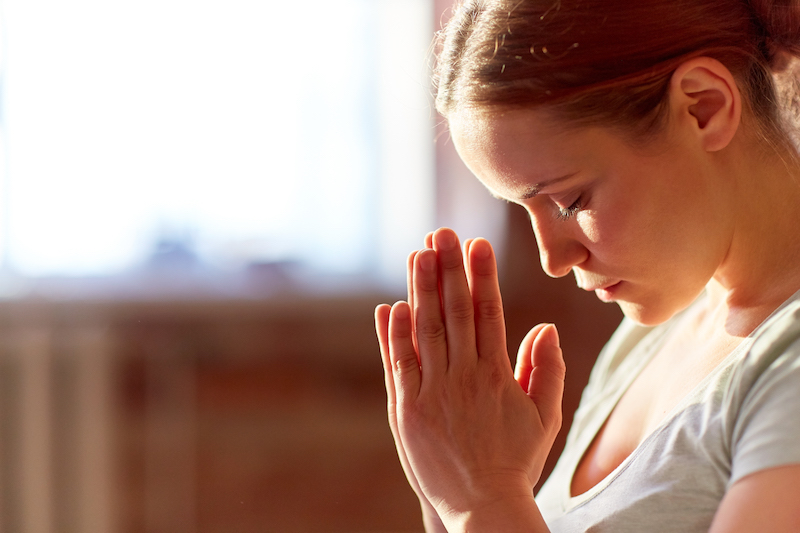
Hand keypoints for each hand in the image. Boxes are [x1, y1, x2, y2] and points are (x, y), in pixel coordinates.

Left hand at [375, 228, 564, 530]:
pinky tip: (392, 306)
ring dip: (421, 289)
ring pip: (426, 330)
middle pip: (455, 311)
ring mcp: (433, 391)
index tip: (477, 245)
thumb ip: (547, 370)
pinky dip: (394, 335)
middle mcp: (464, 376)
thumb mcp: (545, 417)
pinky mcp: (407, 409)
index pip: (488, 312)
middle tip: (442, 233)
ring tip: (418, 254)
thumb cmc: (516, 461)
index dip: (481, 276)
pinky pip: (399, 364)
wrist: (482, 506)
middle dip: (448, 268)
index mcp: (497, 374)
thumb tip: (546, 327)